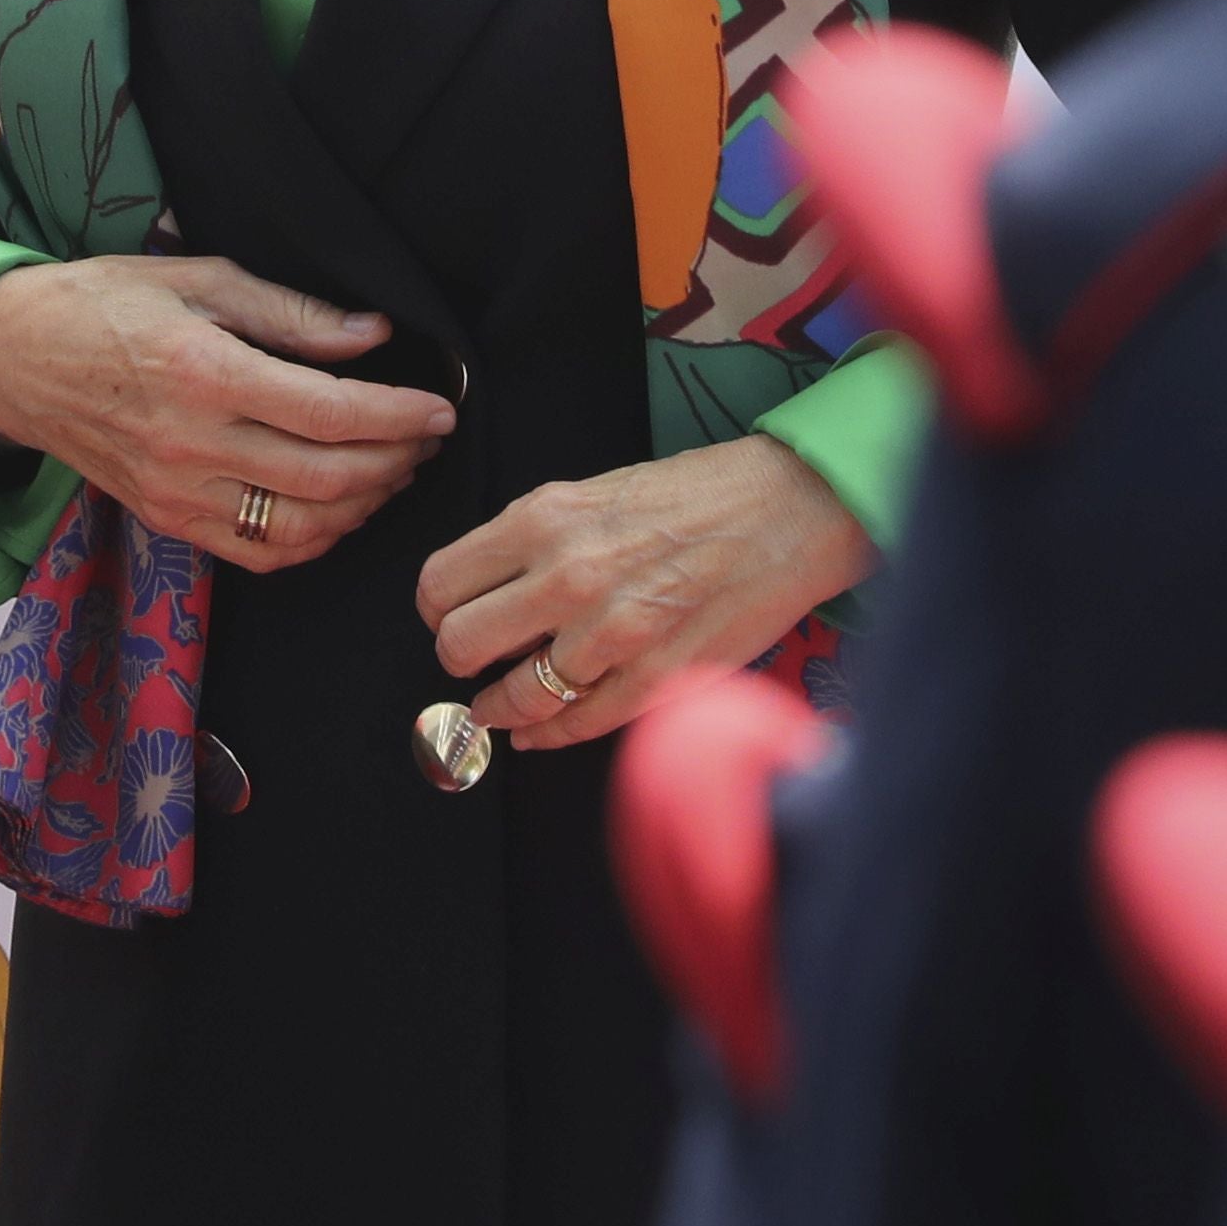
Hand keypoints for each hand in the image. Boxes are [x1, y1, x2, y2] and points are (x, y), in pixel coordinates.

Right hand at [0, 250, 454, 573]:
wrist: (13, 357)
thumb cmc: (105, 303)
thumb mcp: (199, 279)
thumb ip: (291, 313)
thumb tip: (373, 335)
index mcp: (204, 372)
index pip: (328, 412)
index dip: (398, 416)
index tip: (439, 407)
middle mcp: (192, 444)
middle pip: (327, 478)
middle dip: (395, 462)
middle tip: (426, 437)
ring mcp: (177, 493)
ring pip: (300, 528)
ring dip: (363, 507)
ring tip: (392, 471)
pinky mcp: (167, 521)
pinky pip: (260, 552)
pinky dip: (314, 539)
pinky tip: (339, 508)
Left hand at [417, 437, 872, 753]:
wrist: (789, 510)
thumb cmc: (696, 495)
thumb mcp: (595, 491)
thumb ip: (536, 539)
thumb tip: (488, 591)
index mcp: (544, 519)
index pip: (441, 583)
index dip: (437, 609)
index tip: (447, 618)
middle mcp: (568, 575)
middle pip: (461, 645)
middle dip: (458, 661)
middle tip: (472, 663)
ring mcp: (613, 632)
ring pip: (517, 696)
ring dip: (498, 710)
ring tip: (497, 711)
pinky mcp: (658, 676)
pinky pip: (581, 722)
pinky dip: (549, 735)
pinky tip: (538, 733)